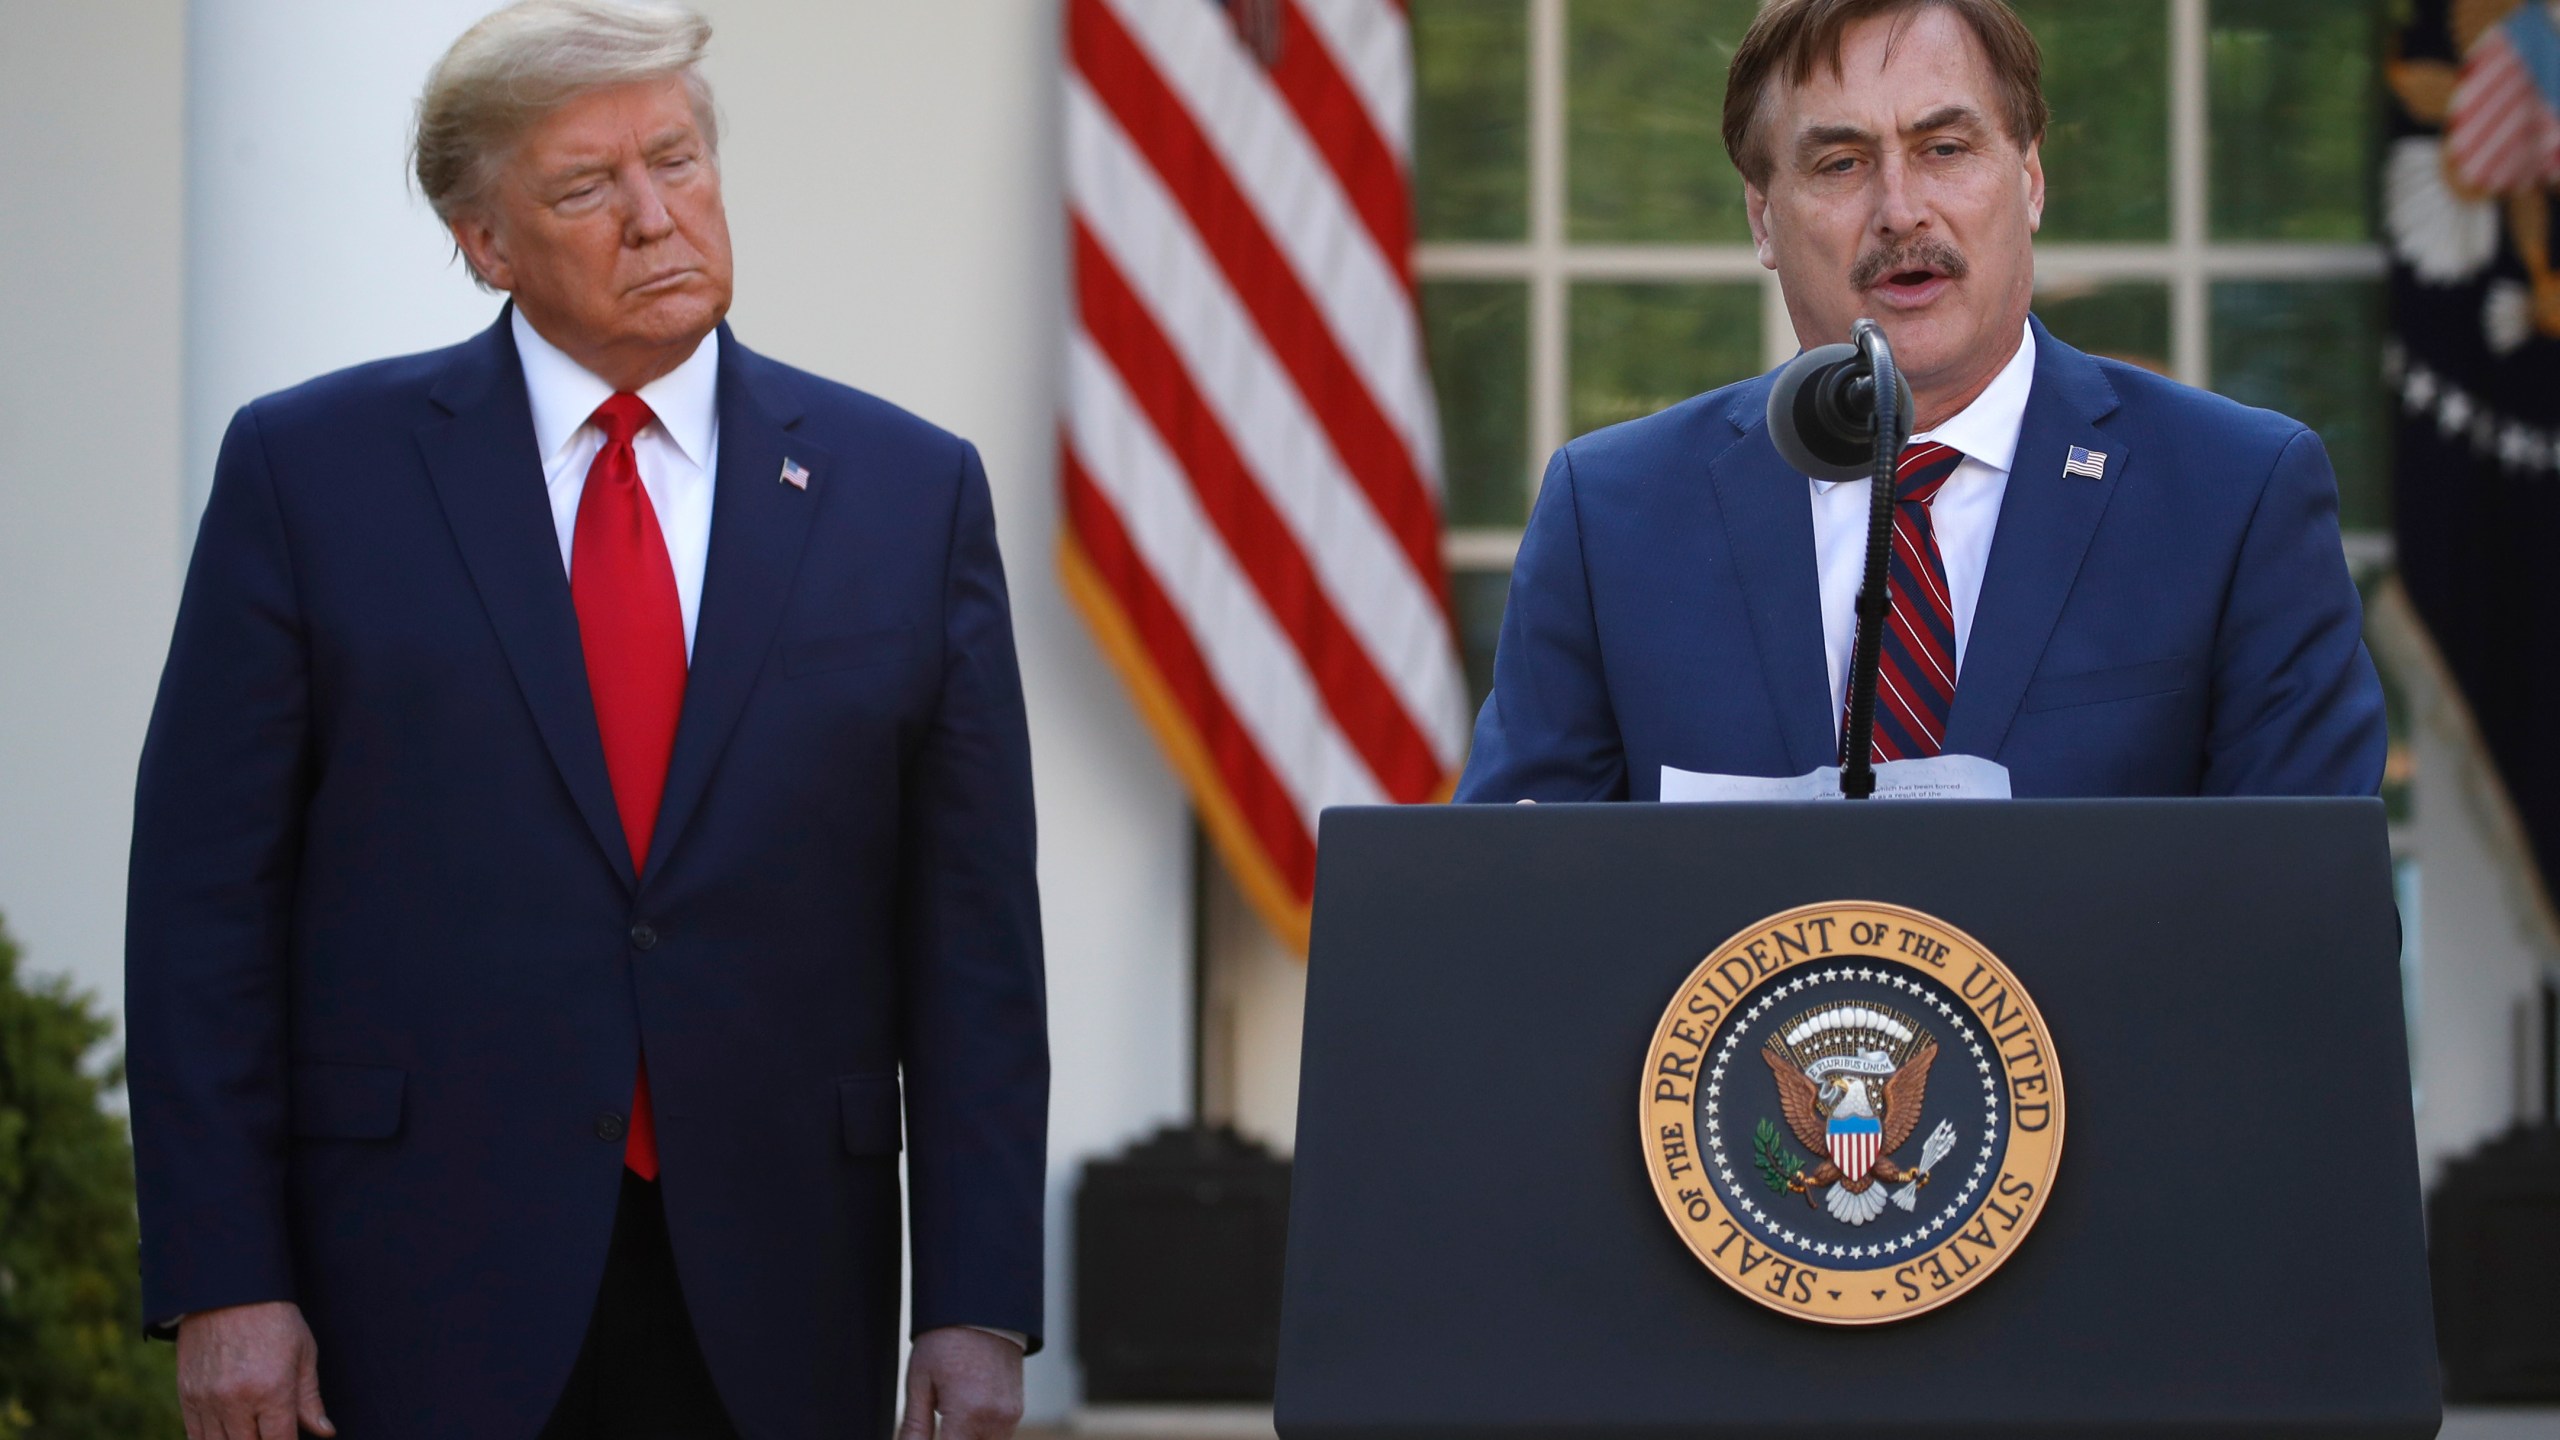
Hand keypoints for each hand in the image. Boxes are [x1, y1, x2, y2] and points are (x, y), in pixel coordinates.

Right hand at [177, 1301, 334, 1439]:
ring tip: (251, 1430)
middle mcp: (236, 1400)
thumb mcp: (303, 1354)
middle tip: (270, 1431)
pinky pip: (194, 1436)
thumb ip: (310, 1399)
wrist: (228, 1291)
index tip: (290, 1439)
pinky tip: (227, 1435)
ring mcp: (207, 1400)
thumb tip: (325, 1432)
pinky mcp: (186, 1395)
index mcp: (272, 1390)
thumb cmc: (275, 1319)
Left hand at [897, 1325, 1023, 1439]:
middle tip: (938, 1419)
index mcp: (968, 1412)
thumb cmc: (946, 1340)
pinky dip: (979, 1434)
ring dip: (965, 1439)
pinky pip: (997, 1437)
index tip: (925, 1435)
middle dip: (951, 1439)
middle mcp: (995, 1419)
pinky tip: (964, 1412)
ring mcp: (1010, 1415)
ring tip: (951, 1413)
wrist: (982, 1309)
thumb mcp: (919, 1381)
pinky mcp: (1017, 1410)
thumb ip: (914, 1428)